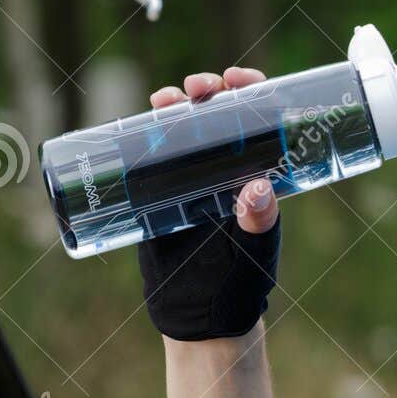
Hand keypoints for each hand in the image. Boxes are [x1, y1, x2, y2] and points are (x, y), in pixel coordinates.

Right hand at [138, 66, 282, 341]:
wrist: (199, 317)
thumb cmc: (239, 284)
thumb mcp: (255, 251)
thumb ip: (259, 224)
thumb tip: (258, 188)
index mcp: (257, 172)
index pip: (260, 119)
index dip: (251, 90)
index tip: (239, 80)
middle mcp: (225, 167)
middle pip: (217, 113)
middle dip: (207, 89)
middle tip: (199, 88)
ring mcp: (190, 177)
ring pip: (181, 127)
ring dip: (173, 104)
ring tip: (167, 100)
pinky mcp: (158, 193)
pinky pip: (149, 154)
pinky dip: (141, 132)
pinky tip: (135, 121)